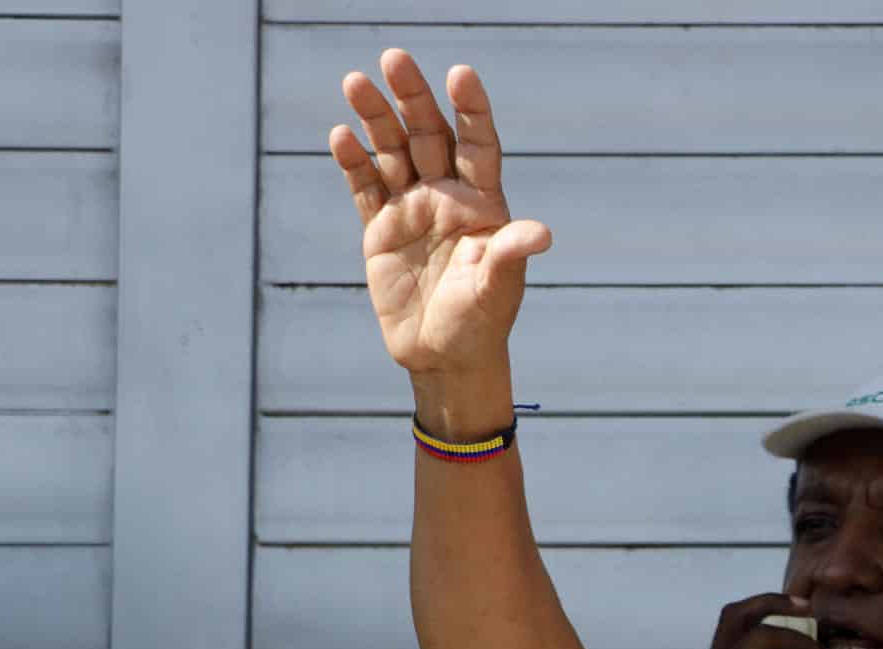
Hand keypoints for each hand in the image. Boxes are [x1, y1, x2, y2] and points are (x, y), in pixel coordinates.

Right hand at [330, 49, 551, 377]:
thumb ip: (510, 256)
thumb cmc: (482, 323)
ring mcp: (412, 209)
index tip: (461, 74)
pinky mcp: (380, 228)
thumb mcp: (497, 291)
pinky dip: (353, 162)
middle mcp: (447, 196)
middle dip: (412, 97)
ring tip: (355, 81)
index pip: (479, 145)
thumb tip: (541, 234)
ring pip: (392, 151)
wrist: (444, 357)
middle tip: (394, 58)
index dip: (472, 110)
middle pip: (429, 135)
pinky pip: (365, 186)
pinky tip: (341, 136)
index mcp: (483, 204)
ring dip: (375, 117)